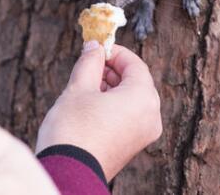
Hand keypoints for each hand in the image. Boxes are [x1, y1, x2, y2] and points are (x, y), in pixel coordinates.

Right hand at [35, 42, 162, 179]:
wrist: (68, 173)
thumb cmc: (73, 129)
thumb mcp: (78, 87)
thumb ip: (90, 62)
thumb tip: (94, 46)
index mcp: (143, 97)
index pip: (135, 64)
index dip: (114, 52)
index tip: (96, 48)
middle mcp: (151, 116)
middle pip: (135, 81)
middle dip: (112, 71)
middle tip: (88, 65)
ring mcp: (144, 133)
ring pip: (132, 99)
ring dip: (111, 88)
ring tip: (85, 86)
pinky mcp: (133, 145)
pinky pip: (130, 116)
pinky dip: (114, 105)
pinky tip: (90, 105)